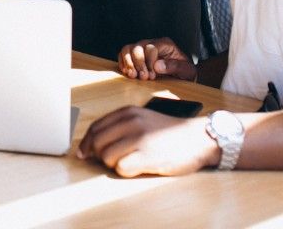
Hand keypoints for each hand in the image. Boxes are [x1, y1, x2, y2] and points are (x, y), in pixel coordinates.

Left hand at [76, 106, 218, 176]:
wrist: (198, 138)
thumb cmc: (169, 133)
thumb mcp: (142, 119)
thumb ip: (120, 126)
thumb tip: (92, 144)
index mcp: (127, 112)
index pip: (95, 127)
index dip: (86, 143)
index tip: (84, 153)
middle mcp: (131, 122)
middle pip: (97, 143)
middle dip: (100, 155)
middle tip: (114, 160)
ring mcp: (139, 139)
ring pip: (107, 156)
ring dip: (114, 164)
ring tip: (131, 162)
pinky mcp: (148, 156)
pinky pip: (121, 168)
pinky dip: (125, 171)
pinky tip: (138, 167)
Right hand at [118, 38, 195, 80]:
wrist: (181, 76)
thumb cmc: (184, 72)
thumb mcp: (187, 70)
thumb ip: (175, 66)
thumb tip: (157, 65)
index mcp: (165, 44)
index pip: (151, 48)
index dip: (149, 62)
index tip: (152, 76)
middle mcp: (151, 43)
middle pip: (138, 47)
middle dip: (138, 64)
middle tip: (143, 77)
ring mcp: (142, 48)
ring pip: (128, 49)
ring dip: (128, 63)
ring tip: (132, 75)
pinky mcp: (135, 55)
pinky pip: (123, 54)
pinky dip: (123, 63)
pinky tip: (128, 72)